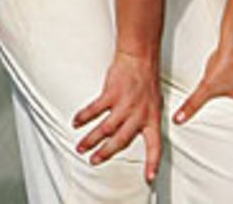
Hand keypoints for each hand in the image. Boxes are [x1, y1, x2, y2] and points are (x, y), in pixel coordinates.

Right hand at [73, 50, 162, 182]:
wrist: (140, 56)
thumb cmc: (147, 78)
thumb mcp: (154, 102)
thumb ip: (145, 119)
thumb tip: (139, 133)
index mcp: (152, 117)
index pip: (155, 144)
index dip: (152, 162)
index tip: (150, 176)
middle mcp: (139, 113)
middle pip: (121, 140)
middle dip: (107, 153)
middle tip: (95, 160)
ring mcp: (125, 103)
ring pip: (106, 128)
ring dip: (91, 139)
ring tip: (81, 147)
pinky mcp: (112, 93)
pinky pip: (95, 110)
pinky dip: (84, 117)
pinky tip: (77, 122)